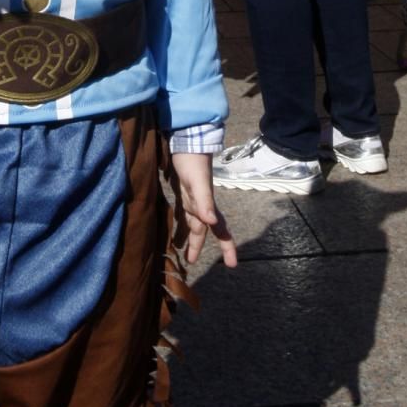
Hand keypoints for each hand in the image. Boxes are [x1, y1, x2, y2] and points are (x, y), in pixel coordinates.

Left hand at [169, 152, 237, 269]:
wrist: (186, 141)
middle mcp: (202, 205)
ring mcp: (192, 198)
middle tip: (192, 262)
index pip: (220, 230)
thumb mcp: (198, 182)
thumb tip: (212, 223)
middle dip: (200, 246)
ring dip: (190, 237)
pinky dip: (180, 223)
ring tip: (182, 251)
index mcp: (208, 206)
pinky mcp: (182, 191)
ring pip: (193, 223)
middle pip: (203, 230)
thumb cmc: (193, 161)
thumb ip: (205, 202)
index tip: (233, 265)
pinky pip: (183, 213)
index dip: (227, 247)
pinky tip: (174, 227)